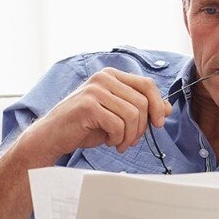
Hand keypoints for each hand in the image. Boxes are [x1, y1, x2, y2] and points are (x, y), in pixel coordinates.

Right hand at [14, 68, 172, 162]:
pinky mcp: (88, 106)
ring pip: (133, 114)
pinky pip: (118, 125)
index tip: (158, 123)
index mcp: (110, 75)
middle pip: (142, 102)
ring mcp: (94, 90)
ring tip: (120, 143)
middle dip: (141, 127)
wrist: (52, 135)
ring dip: (130, 136)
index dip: (158, 104)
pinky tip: (109, 142)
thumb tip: (167, 108)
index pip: (146, 84)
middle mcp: (103, 78)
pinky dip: (118, 138)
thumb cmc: (83, 125)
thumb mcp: (116, 114)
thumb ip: (140, 108)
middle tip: (131, 140)